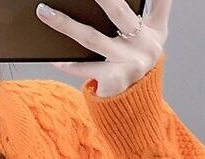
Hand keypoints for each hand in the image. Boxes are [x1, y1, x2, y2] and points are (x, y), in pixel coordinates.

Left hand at [35, 0, 170, 96]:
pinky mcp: (113, 80)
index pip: (159, 2)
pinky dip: (68, 63)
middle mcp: (145, 46)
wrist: (136, 102)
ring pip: (92, 38)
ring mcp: (129, 64)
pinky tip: (53, 56)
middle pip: (118, 12)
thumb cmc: (137, 60)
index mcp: (155, 29)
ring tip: (45, 12)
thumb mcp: (154, 34)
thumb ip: (157, 7)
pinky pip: (85, 68)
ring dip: (66, 25)